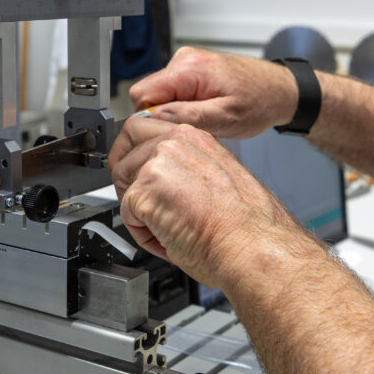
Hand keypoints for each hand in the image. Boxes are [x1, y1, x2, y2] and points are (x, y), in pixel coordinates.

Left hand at [109, 115, 313, 289]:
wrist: (251, 244)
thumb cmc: (246, 225)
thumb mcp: (219, 179)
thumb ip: (188, 169)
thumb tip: (167, 183)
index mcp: (196, 138)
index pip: (148, 129)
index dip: (138, 153)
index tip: (138, 172)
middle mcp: (177, 142)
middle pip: (126, 143)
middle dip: (125, 172)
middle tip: (139, 202)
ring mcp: (159, 163)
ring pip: (121, 179)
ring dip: (135, 207)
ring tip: (164, 228)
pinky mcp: (146, 189)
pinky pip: (126, 214)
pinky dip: (142, 234)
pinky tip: (168, 240)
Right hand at [127, 47, 298, 138]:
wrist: (281, 90)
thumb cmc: (261, 101)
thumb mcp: (226, 117)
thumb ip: (188, 117)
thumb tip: (154, 118)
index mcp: (189, 68)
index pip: (142, 94)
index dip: (151, 118)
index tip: (172, 132)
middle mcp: (184, 60)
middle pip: (149, 95)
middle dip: (166, 117)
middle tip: (196, 127)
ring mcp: (188, 63)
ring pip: (160, 96)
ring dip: (177, 113)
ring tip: (206, 119)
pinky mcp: (192, 71)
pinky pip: (173, 93)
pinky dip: (185, 107)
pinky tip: (207, 112)